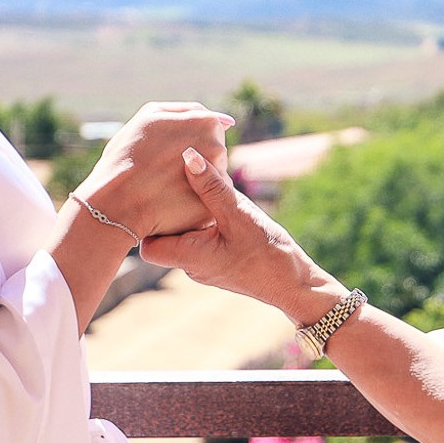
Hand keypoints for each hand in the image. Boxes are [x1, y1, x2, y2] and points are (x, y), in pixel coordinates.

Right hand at [76, 103, 232, 238]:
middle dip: (193, 160)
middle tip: (161, 169)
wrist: (115, 202)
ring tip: (164, 187)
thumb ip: (190, 112)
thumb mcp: (152, 116)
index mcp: (207, 123)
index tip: (163, 150)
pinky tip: (171, 205)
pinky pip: (205, 204)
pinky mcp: (211, 207)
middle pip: (212, 153)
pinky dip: (192, 204)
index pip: (206, 128)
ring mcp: (216, 179)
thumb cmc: (128, 155)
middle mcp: (217, 148)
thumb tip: (229, 122)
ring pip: (210, 179)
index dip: (183, 139)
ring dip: (195, 182)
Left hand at [141, 147, 341, 316]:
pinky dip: (205, 219)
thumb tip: (188, 156)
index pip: (147, 246)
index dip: (146, 220)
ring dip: (189, 212)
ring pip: (184, 234)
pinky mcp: (220, 260)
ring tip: (194, 185)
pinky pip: (202, 237)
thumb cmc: (269, 255)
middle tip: (171, 180)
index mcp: (190, 257)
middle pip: (164, 236)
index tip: (155, 193)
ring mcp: (206, 264)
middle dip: (167, 208)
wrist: (296, 286)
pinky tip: (217, 201)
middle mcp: (192, 265)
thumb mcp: (240, 215)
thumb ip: (213, 187)